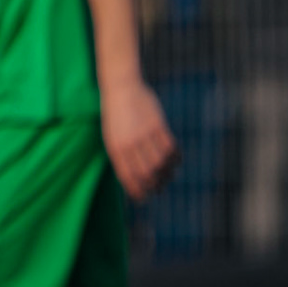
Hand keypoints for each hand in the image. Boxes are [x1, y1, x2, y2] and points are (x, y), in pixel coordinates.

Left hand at [101, 79, 179, 201]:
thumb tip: (136, 177)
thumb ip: (123, 155)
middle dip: (153, 185)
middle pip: (147, 173)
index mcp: (115, 148)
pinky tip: (175, 160)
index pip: (128, 177)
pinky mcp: (158, 125)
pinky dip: (175, 157)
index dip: (136, 190)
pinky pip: (170, 147)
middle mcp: (130, 143)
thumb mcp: (112, 136)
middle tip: (157, 188)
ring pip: (161, 162)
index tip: (142, 198)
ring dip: (166, 173)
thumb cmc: (115, 115)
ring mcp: (145, 134)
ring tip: (167, 176)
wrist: (121, 88)